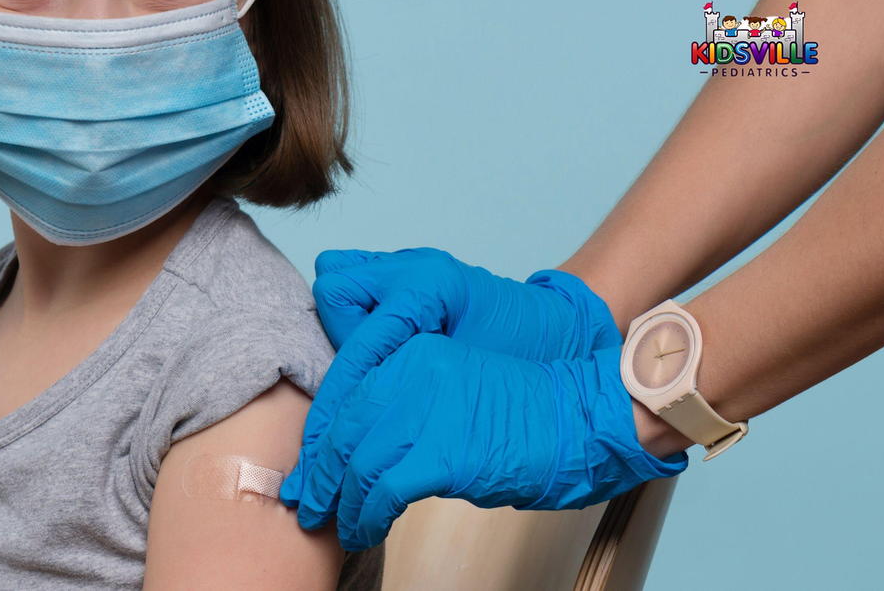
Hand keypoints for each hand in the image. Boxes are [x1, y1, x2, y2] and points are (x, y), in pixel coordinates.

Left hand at [292, 332, 688, 550]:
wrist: (577, 419)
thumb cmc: (520, 412)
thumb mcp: (451, 387)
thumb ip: (404, 404)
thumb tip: (358, 451)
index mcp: (409, 353)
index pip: (345, 398)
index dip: (318, 441)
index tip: (306, 471)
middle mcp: (409, 373)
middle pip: (343, 431)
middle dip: (320, 475)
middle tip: (307, 506)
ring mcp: (424, 410)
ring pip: (358, 464)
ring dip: (343, 504)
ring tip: (339, 526)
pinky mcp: (441, 452)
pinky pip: (385, 491)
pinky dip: (369, 517)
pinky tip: (367, 531)